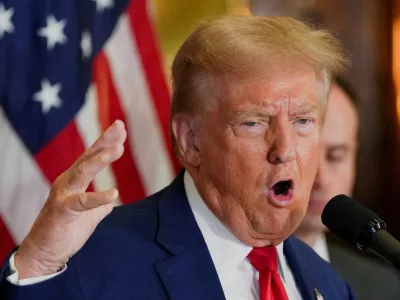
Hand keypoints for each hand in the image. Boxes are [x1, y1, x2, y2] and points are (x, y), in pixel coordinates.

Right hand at [14, 120, 126, 278]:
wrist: (45, 253)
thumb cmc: (65, 230)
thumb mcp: (88, 215)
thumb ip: (98, 206)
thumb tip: (110, 204)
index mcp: (74, 180)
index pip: (92, 157)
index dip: (106, 142)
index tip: (121, 128)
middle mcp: (68, 182)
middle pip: (88, 157)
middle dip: (104, 141)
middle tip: (120, 126)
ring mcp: (63, 194)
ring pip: (83, 172)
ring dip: (101, 159)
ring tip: (118, 148)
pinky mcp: (63, 211)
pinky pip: (82, 202)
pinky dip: (98, 198)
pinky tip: (113, 193)